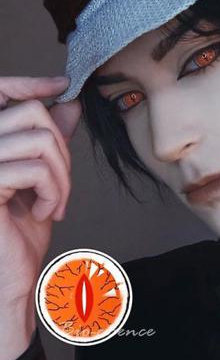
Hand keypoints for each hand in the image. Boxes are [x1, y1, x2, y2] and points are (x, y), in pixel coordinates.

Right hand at [0, 76, 80, 309]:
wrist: (10, 277)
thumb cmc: (21, 229)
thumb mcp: (42, 176)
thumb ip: (50, 139)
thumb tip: (69, 103)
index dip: (30, 83)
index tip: (63, 84)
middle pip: (31, 114)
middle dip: (62, 150)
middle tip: (62, 184)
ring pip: (39, 140)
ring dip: (61, 175)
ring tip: (55, 202)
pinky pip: (35, 168)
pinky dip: (54, 191)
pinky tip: (45, 212)